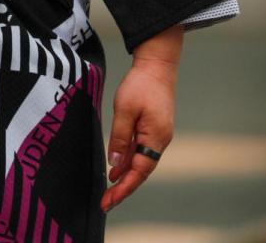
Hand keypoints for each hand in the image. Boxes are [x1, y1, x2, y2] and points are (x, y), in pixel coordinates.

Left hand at [101, 57, 175, 213]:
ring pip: (140, 160)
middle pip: (141, 170)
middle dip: (123, 187)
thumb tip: (115, 164)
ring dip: (125, 173)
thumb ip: (120, 137)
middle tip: (106, 201)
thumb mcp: (125, 109)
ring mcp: (157, 134)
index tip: (109, 201)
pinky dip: (129, 158)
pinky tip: (118, 165)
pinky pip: (140, 149)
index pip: (139, 172)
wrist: (157, 64)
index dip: (124, 188)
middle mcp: (160, 140)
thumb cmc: (141, 84)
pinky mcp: (153, 126)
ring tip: (109, 188)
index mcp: (155, 138)